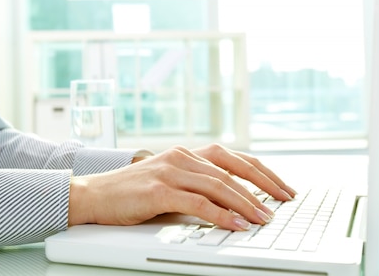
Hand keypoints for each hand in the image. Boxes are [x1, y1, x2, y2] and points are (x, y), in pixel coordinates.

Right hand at [68, 144, 296, 230]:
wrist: (94, 194)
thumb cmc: (131, 193)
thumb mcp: (169, 183)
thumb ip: (196, 186)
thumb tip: (233, 205)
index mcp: (186, 153)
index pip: (233, 158)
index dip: (261, 172)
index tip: (281, 187)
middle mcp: (181, 157)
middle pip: (232, 169)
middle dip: (263, 185)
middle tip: (284, 201)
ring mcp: (170, 171)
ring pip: (219, 185)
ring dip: (247, 203)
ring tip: (265, 218)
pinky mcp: (159, 189)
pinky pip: (198, 202)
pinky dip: (221, 214)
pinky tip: (236, 224)